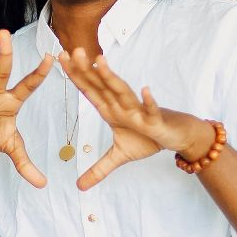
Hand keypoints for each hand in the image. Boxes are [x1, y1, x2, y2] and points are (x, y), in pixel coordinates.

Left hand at [61, 47, 215, 190]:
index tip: (60, 58)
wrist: (177, 136)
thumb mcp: (119, 157)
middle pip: (101, 85)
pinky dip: (149, 101)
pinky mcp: (155, 120)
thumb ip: (98, 169)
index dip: (75, 76)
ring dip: (112, 78)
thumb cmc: (148, 138)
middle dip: (87, 69)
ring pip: (122, 92)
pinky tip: (145, 90)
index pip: (89, 90)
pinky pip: (152, 111)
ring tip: (100, 61)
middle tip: (72, 50)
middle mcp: (122, 106)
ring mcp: (138, 111)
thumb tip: (79, 187)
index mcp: (111, 109)